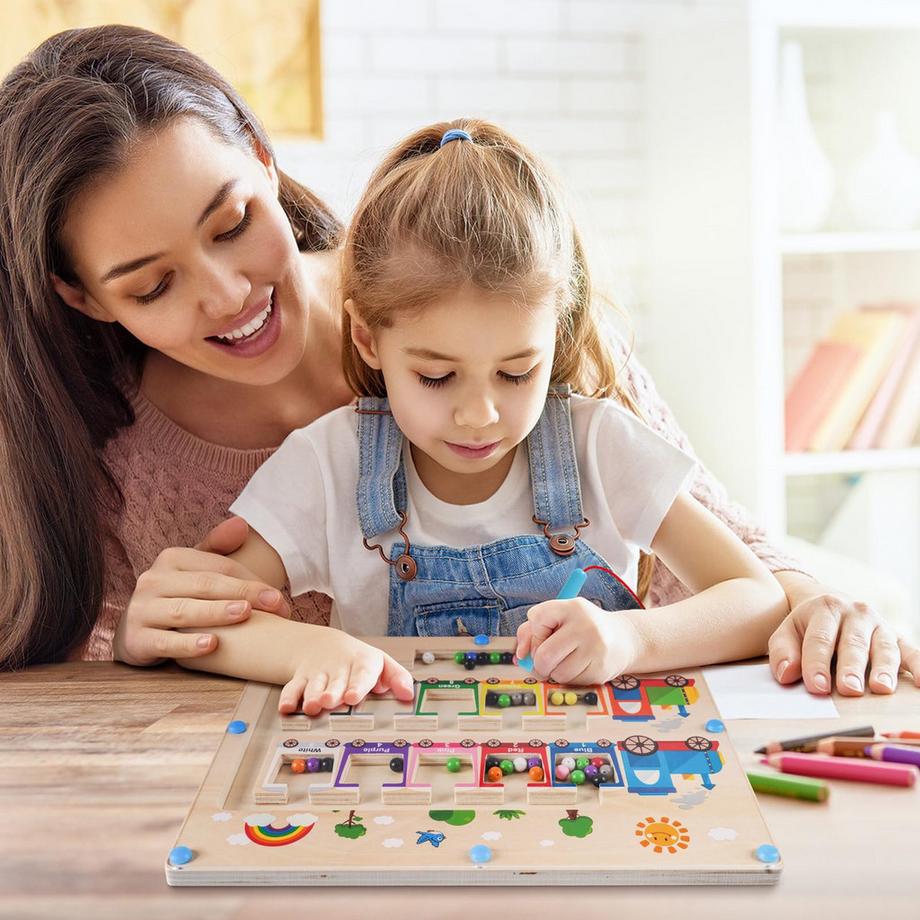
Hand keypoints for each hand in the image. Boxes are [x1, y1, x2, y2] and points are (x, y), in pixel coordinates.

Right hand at [114, 516, 290, 665]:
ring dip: (216, 613)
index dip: (251, 581)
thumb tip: (242, 524)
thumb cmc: (177, 596)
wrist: (136, 631)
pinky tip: (211, 645)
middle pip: (205, 585)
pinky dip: (187, 644)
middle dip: (243, 594)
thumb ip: (218, 547)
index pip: (219, 567)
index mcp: (171, 558)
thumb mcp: (194, 570)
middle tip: (275, 606)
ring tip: (245, 614)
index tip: (279, 599)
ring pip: (185, 611)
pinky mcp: (136, 640)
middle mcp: (152, 580)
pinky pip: (164, 642)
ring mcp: (141, 610)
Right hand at [281, 632, 415, 715]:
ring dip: (312, 696)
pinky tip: (286, 708)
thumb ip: (397, 678)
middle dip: (332, 692)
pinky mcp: (301, 679)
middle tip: (331, 701)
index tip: (353, 697)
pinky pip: (292, 688)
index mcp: (361, 663)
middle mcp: (338, 668)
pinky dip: (288, 698)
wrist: (325, 645)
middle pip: (335, 682)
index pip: (361, 673)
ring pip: (313, 686)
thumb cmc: (359, 661)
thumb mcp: (382, 665)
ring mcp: (318, 673)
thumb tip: (409, 695)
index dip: (358, 685)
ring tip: (313, 706)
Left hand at [514, 598, 639, 684]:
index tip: (543, 636)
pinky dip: (569, 678)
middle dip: (539, 662)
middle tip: (546, 660)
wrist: (622, 639)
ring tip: (566, 661)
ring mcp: (595, 649)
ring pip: (557, 673)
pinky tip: (580, 667)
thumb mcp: (559, 618)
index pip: (537, 618)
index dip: (534, 633)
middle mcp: (585, 626)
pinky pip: (571, 682)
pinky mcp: (601, 670)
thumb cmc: (580, 628)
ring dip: (555, 672)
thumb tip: (520, 656)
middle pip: (544, 654)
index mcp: (572, 607)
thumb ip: (531, 630)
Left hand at [768, 574, 919, 694]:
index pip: (819, 639)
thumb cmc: (808, 627)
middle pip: (853, 643)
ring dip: (883, 668)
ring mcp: (879, 625)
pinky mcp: (898, 637)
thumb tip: (786, 675)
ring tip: (880, 688)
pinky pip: (911, 651)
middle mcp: (856, 613)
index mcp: (825, 609)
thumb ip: (783, 652)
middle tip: (849, 689)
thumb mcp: (787, 632)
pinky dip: (919, 665)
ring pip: (883, 647)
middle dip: (850, 667)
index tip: (817, 687)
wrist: (831, 605)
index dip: (817, 663)